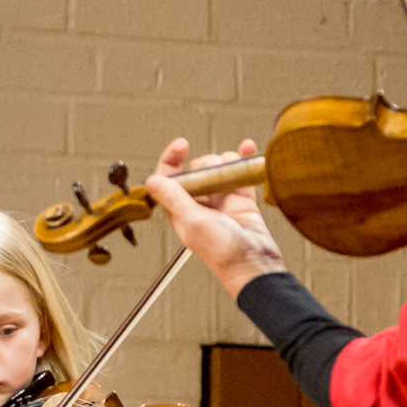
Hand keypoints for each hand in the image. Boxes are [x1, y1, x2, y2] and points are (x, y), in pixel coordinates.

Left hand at [144, 137, 286, 297]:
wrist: (254, 262)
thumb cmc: (221, 250)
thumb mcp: (193, 222)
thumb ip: (175, 199)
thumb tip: (152, 180)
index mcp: (179, 211)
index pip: (169, 179)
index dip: (171, 160)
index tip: (181, 144)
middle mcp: (198, 204)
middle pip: (197, 169)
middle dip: (207, 164)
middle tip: (217, 176)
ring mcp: (220, 200)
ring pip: (219, 168)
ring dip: (228, 163)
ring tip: (236, 172)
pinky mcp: (241, 198)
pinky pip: (240, 173)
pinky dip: (244, 159)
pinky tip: (248, 148)